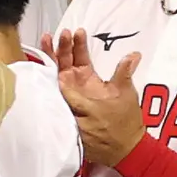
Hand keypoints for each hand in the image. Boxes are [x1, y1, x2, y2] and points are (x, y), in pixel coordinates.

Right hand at [52, 29, 147, 166]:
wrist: (120, 145)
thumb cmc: (123, 119)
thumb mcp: (125, 91)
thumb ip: (124, 72)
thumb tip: (135, 54)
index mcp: (89, 79)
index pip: (80, 56)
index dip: (78, 44)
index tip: (78, 31)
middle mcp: (76, 85)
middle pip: (65, 61)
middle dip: (62, 46)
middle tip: (62, 33)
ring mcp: (68, 96)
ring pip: (55, 73)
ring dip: (52, 57)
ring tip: (48, 39)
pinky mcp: (63, 108)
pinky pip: (51, 92)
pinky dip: (44, 78)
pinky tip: (40, 64)